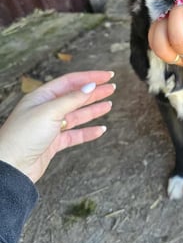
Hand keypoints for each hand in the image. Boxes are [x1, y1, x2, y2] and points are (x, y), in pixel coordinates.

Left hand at [0, 71, 114, 182]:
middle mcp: (46, 110)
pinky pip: (75, 135)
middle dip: (94, 92)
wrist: (11, 167)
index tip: (108, 76)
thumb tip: (90, 86)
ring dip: (93, 110)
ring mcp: (50, 127)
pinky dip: (88, 132)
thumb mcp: (49, 111)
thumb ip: (72, 99)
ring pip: (77, 115)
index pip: (70, 82)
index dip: (90, 77)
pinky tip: (100, 130)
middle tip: (112, 88)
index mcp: (42, 97)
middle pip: (75, 97)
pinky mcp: (53, 143)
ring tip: (109, 105)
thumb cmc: (22, 136)